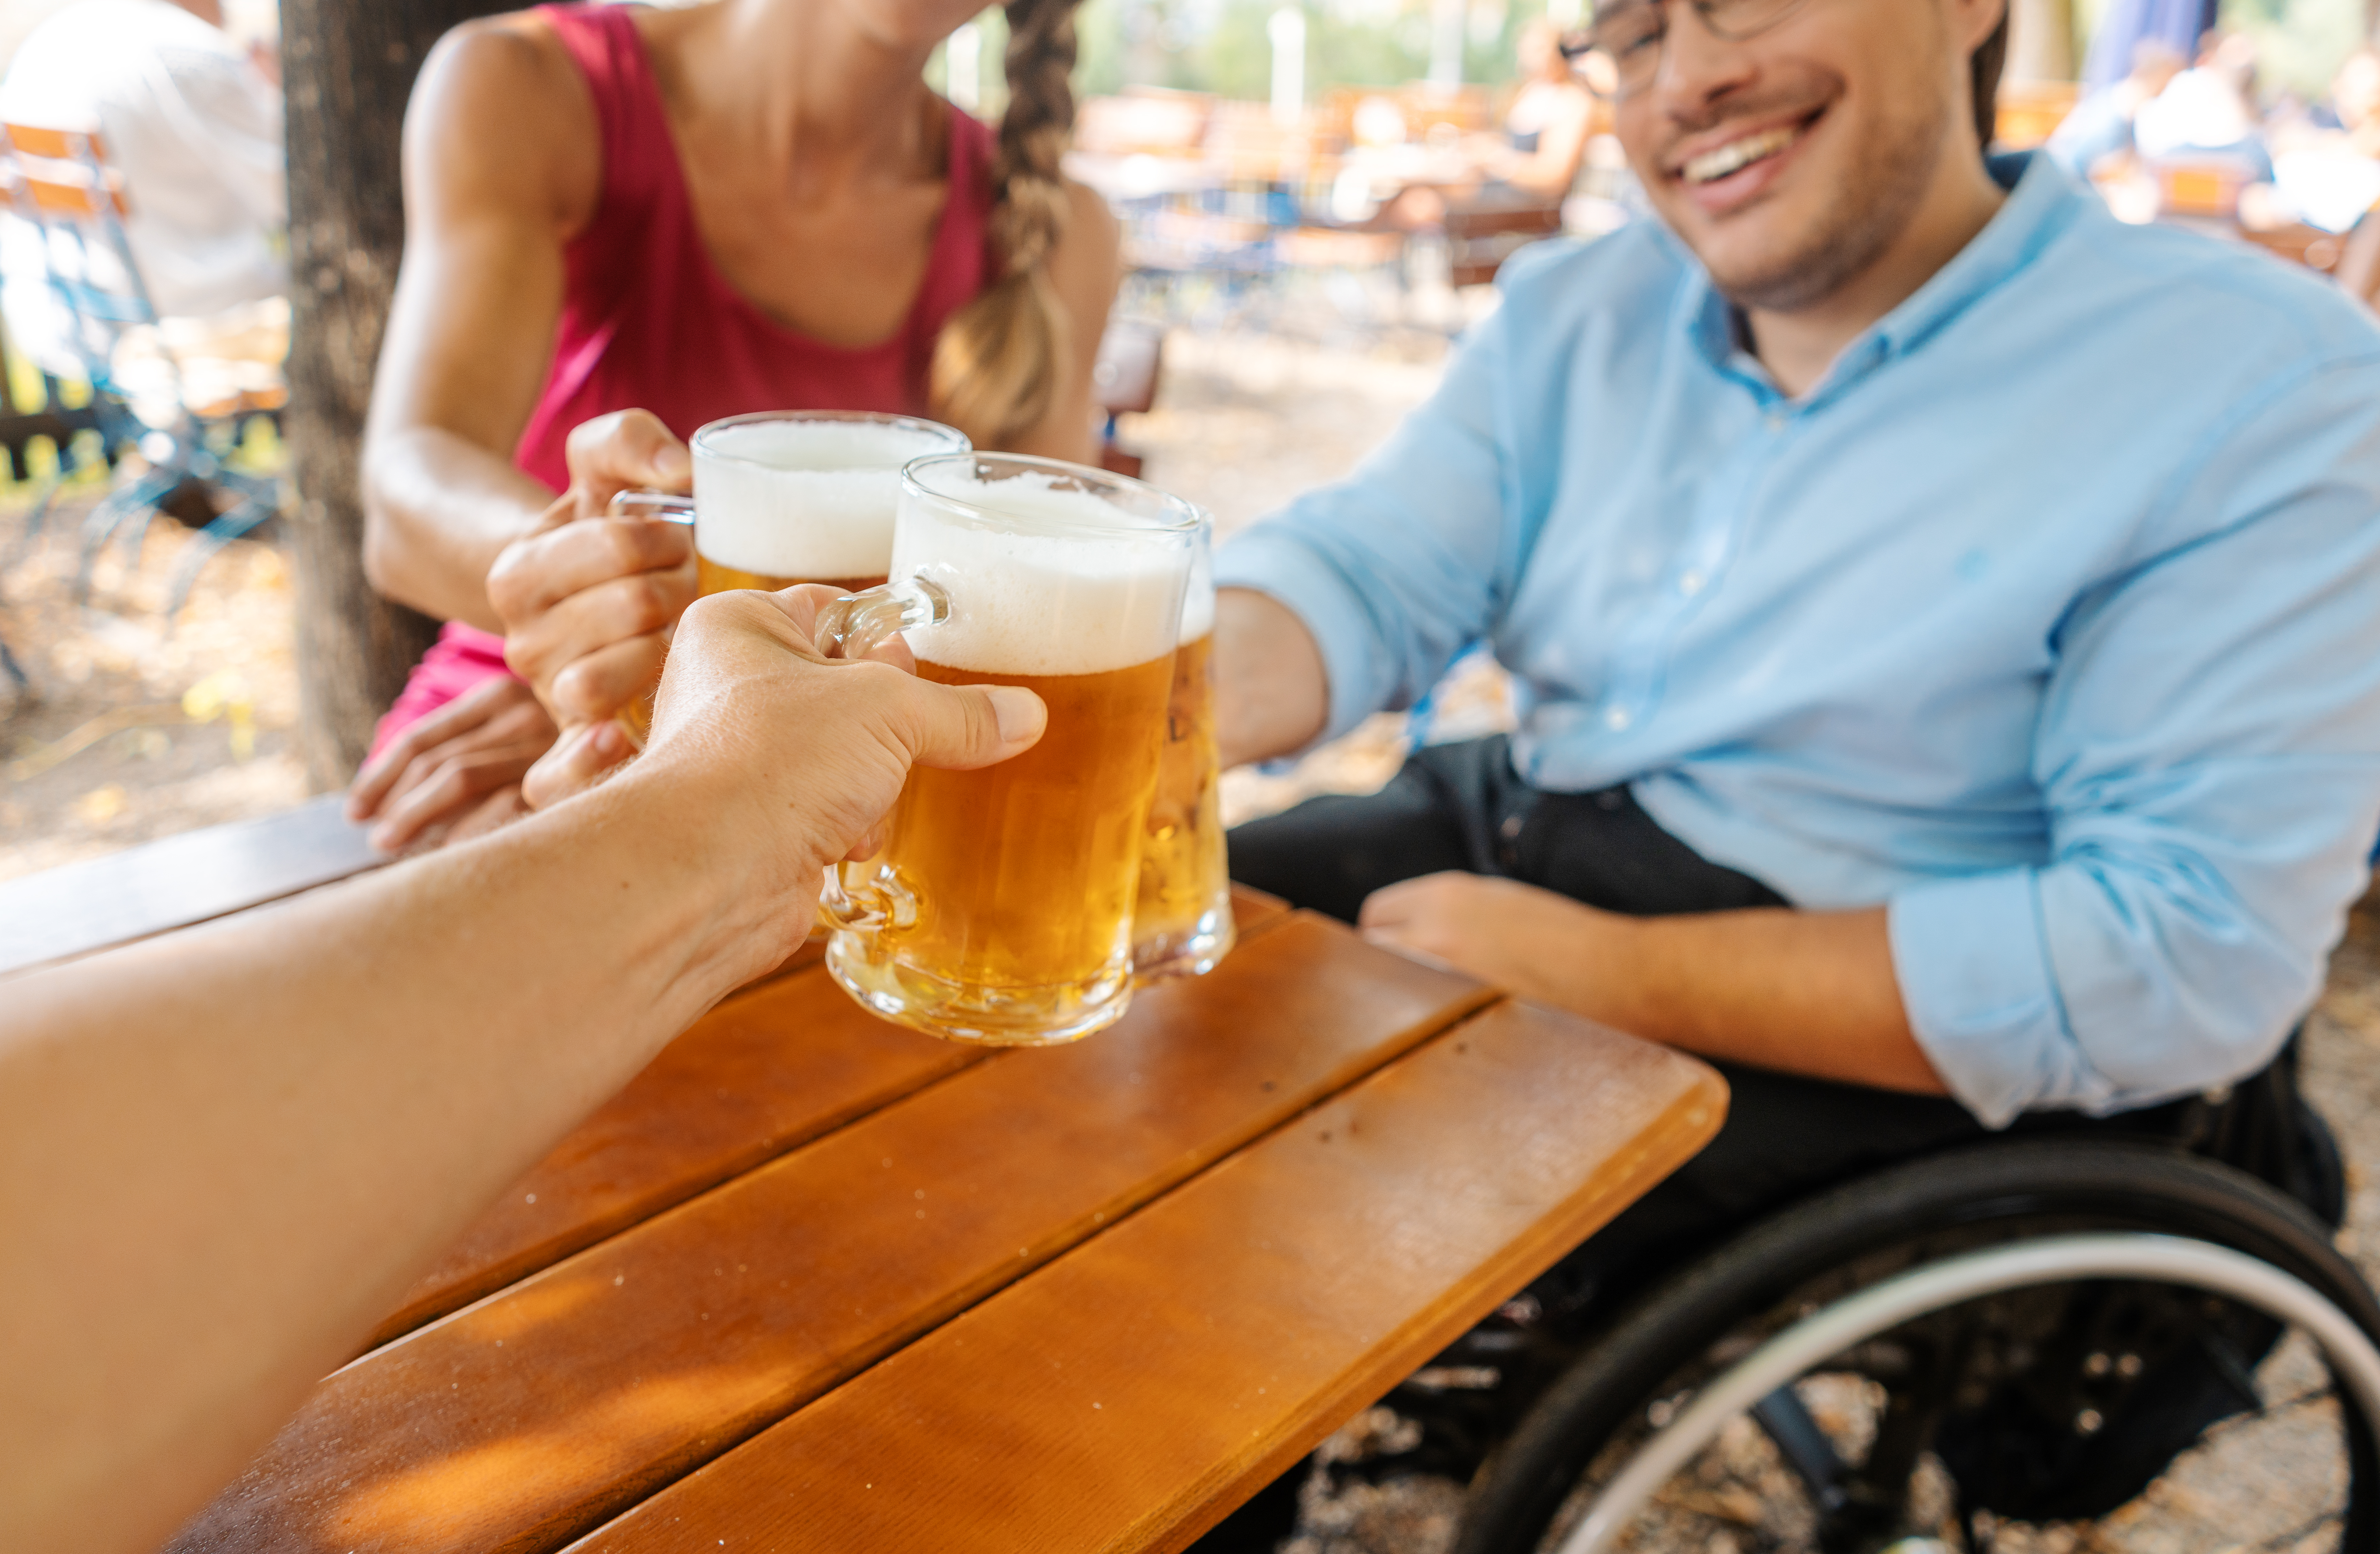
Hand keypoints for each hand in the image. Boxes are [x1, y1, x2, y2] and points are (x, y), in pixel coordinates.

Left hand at [346, 676, 559, 852]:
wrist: (650, 758)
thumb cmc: (571, 754)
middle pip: (436, 759)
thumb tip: (389, 803)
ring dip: (416, 815)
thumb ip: (475, 752)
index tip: (355, 808)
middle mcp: (523, 711)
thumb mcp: (520, 739)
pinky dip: (464, 835)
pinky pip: (501, 809)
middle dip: (393, 801)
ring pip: (460, 777)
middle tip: (373, 838)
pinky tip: (444, 857)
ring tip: (388, 846)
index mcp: (501, 695)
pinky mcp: (567, 775)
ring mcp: (546, 741)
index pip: (424, 737)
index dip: (380, 774)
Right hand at [486, 409, 697, 731]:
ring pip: (605, 681)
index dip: (664, 536)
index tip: (672, 538)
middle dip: (675, 589)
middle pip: (634, 609)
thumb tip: (679, 470)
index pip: (620, 546)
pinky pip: (561, 773)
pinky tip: (620, 737)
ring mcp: (548, 697)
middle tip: (680, 587)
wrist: (587, 595)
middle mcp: (522, 643)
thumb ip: (632, 443)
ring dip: (665, 653)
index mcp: (517, 574)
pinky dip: (587, 761)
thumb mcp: (606, 470)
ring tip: (672, 634)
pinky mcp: (574, 744)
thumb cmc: (605, 528)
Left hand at [601, 585, 1047, 978]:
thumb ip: (962, 711)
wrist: (711, 874)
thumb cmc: (769, 761)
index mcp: (740, 626)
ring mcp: (745, 759)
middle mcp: (731, 687)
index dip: (885, 639)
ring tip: (858, 797)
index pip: (835, 608)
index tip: (916, 668)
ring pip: (852, 758)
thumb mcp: (889, 711)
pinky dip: (854, 827)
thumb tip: (1026, 714)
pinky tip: (843, 840)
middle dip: (888, 729)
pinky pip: (836, 811)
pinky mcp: (763, 822)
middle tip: (889, 738)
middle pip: (851, 691)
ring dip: (875, 786)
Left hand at [1359, 871, 1641, 1016]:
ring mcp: (1443, 974)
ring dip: (1394, 995)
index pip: (1375, 913)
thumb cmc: (1562, 934)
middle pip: (1370, 950)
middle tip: (1401, 983)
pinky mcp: (1458, 1013)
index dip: (1382, 933)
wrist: (1610, 970)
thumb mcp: (1498, 899)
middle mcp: (1433, 929)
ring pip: (1384, 987)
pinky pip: (1413, 1019)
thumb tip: (1409, 929)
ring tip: (1419, 1008)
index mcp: (1443, 894)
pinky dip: (1417, 1022)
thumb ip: (1447, 909)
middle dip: (1379, 965)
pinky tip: (1439, 1027)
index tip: (1395, 950)